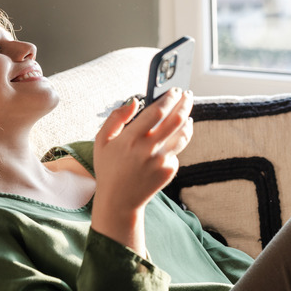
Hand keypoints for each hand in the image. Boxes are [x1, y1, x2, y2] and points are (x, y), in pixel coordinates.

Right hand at [91, 88, 193, 253]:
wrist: (119, 201)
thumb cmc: (109, 168)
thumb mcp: (102, 141)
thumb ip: (116, 118)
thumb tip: (134, 101)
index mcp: (131, 139)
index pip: (157, 112)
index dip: (168, 98)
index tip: (174, 90)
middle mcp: (148, 149)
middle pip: (176, 120)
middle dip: (185, 103)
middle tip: (188, 95)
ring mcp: (161, 161)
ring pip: (183, 135)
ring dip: (188, 121)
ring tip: (187, 114)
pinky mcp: (169, 171)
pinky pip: (176, 152)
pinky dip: (175, 144)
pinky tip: (169, 141)